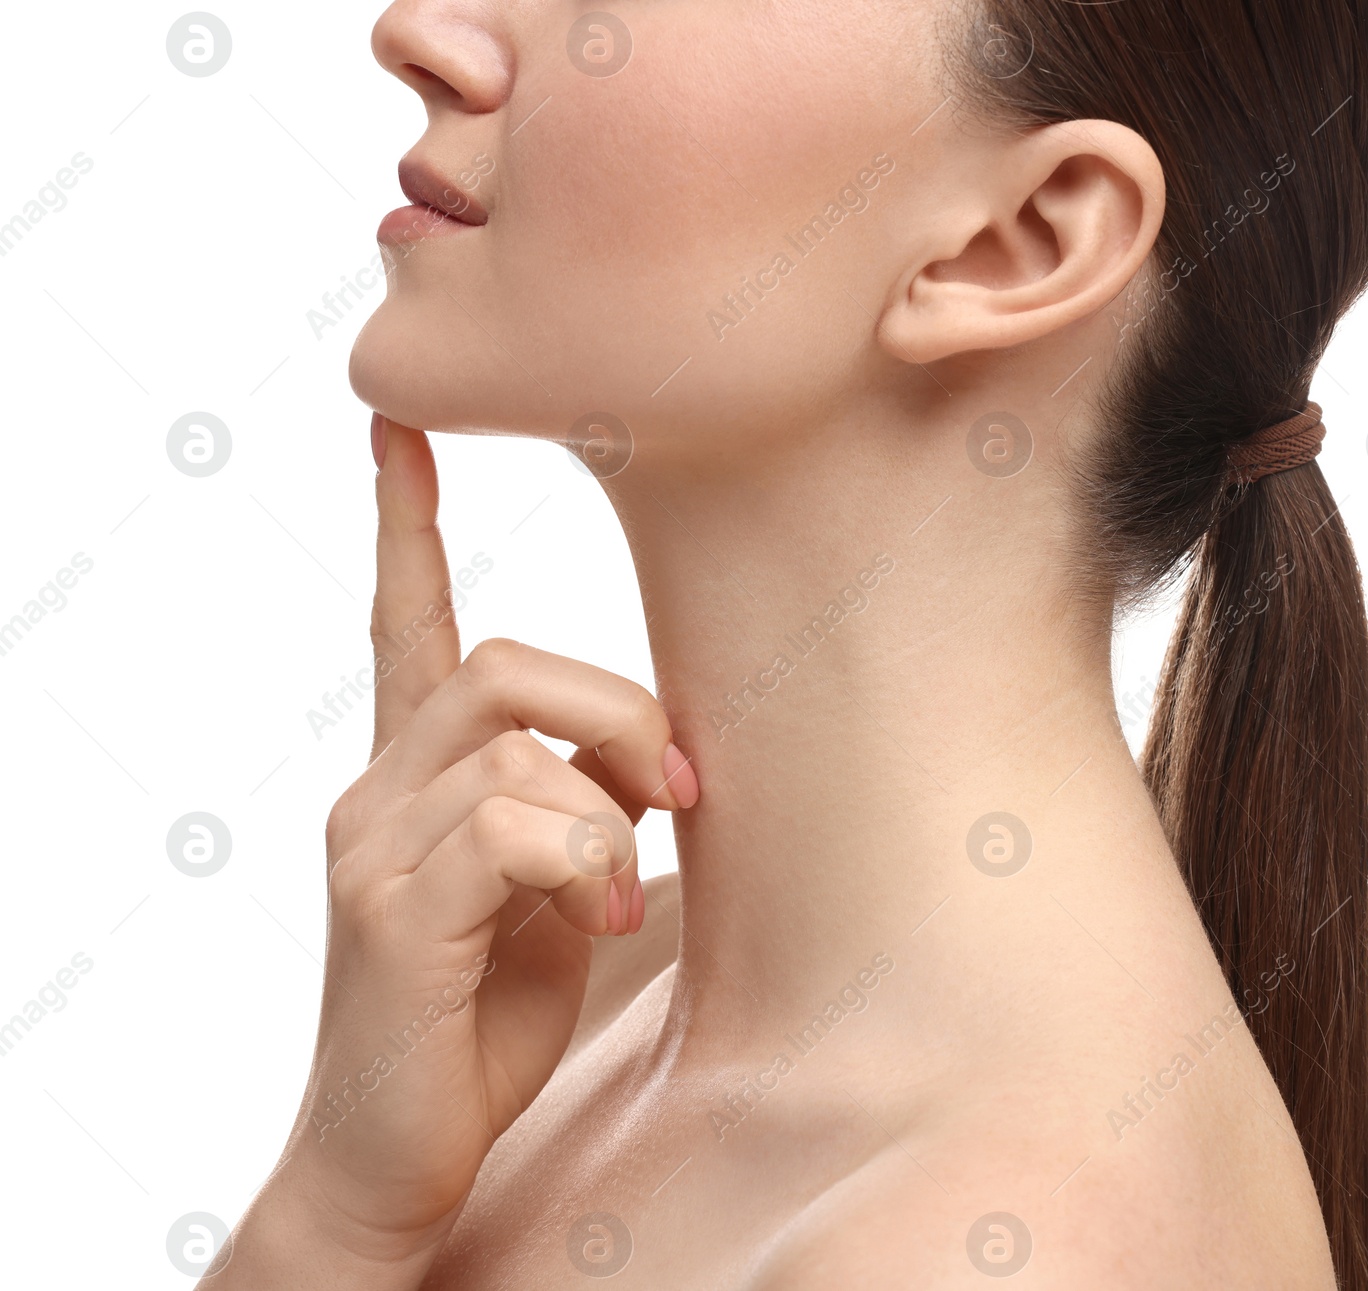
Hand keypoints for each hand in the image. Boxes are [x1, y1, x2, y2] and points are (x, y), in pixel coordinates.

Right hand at [211, 417, 696, 1285]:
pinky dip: (583, 860)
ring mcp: (372, 847)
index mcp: (414, 776)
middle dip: (615, 711)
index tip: (400, 428)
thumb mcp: (554, 891)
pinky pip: (507, 824)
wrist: (397, 1152)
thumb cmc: (483, 1016)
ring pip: (513, 744)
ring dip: (606, 808)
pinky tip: (600, 916)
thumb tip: (653, 759)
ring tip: (622, 890)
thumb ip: (582, 807)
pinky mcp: (389, 911)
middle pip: (502, 661)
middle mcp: (376, 791)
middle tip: (677, 788)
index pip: (402, 622)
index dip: (403, 522)